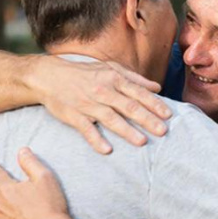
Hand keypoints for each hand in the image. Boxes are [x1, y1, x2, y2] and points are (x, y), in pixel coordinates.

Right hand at [32, 57, 170, 154]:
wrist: (49, 77)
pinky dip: (96, 139)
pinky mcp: (74, 116)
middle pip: (128, 106)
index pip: (138, 93)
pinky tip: (107, 150)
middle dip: (147, 119)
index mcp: (113, 79)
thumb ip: (135, 78)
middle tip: (163, 131)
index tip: (168, 115)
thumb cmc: (84, 72)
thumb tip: (157, 87)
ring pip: (110, 119)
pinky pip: (86, 129)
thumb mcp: (110, 68)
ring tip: (142, 142)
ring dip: (127, 131)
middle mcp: (103, 91)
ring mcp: (88, 104)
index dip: (154, 104)